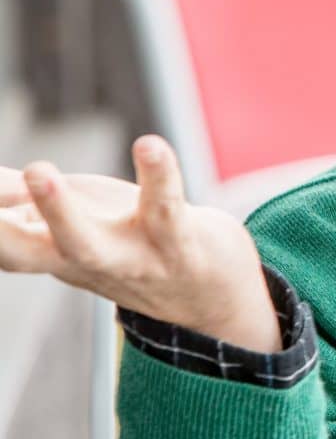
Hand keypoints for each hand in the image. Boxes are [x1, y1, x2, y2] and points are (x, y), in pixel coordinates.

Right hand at [0, 135, 278, 351]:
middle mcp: (81, 262)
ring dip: (59, 211)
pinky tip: (150, 145)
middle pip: (24, 253)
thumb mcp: (67, 218)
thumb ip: (16, 198)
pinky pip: (166, 209)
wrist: (211, 293)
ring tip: (39, 172)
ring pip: (88, 244)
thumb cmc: (128, 240)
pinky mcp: (180, 242)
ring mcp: (130, 257)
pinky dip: (160, 176)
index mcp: (47, 253)